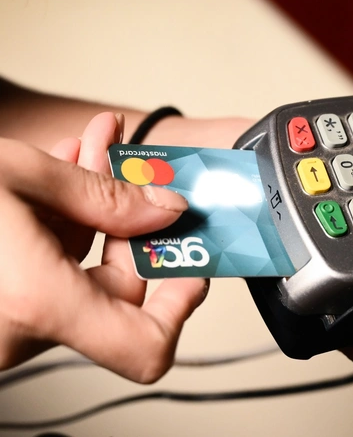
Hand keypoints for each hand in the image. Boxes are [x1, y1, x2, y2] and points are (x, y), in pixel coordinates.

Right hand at [0, 113, 207, 382]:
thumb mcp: (15, 176)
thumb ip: (103, 196)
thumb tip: (166, 208)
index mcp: (38, 305)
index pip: (147, 347)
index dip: (180, 308)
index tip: (191, 262)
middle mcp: (24, 329)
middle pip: (119, 287)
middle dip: (133, 220)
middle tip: (139, 172)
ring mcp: (11, 321)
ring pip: (84, 268)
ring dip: (97, 206)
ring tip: (96, 147)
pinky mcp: (1, 305)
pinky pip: (51, 269)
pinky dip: (63, 220)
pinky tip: (65, 168)